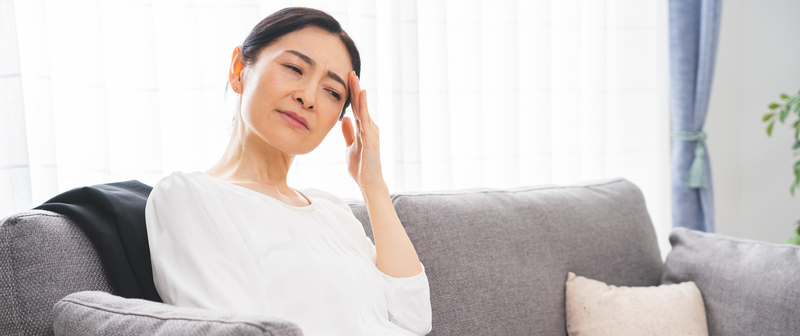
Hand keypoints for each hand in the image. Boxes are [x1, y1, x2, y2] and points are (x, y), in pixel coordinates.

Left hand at [341, 71, 386, 191]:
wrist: (369, 183)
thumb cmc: (361, 167)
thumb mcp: (350, 147)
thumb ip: (348, 133)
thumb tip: (345, 119)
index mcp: (363, 129)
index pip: (356, 108)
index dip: (351, 94)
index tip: (347, 79)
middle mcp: (369, 127)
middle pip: (360, 104)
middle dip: (355, 88)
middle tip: (350, 71)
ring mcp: (371, 132)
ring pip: (363, 109)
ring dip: (358, 93)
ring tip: (354, 78)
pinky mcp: (371, 139)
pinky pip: (366, 120)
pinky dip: (363, 107)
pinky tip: (361, 96)